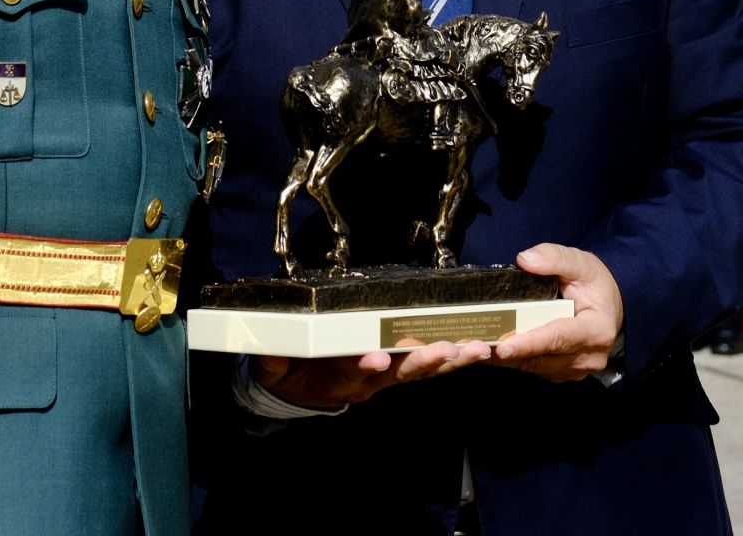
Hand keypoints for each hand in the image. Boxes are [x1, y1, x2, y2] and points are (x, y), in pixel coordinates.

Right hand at [250, 340, 493, 408]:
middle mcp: (368, 380)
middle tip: (448, 351)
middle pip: (399, 372)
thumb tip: (268, 347)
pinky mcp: (395, 370)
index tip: (377, 359)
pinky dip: (450, 358)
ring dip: (448, 359)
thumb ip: (272, 360)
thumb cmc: (287, 375)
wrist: (296, 395)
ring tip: (475, 349)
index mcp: (338, 379)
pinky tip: (475, 349)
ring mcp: (385, 377)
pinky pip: (426, 365)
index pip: (353, 371)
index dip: (364, 365)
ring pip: (420, 369)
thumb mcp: (274, 370)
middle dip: (424, 360)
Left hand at [486, 243, 622, 380]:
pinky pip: (536, 369)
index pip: (558, 337)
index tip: (504, 347)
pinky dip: (514, 360)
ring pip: (535, 367)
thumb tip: (525, 260)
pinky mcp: (564, 373)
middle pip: (542, 357)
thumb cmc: (595, 284)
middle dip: (509, 352)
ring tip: (476, 346)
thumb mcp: (581, 263)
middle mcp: (588, 356)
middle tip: (475, 344)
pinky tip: (492, 350)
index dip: (530, 343)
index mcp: (596, 330)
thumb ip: (555, 258)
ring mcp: (576, 369)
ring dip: (507, 359)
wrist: (610, 306)